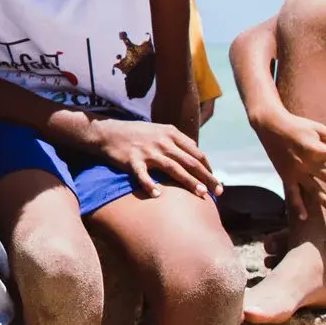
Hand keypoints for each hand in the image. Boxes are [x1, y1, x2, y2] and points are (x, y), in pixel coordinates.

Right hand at [91, 119, 221, 198]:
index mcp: (170, 133)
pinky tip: (157, 195)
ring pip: (173, 168)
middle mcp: (162, 142)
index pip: (196, 152)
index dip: (208, 167)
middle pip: (190, 161)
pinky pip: (143, 175)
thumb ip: (177, 140)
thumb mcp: (159, 129)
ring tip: (201, 193)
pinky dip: (150, 185)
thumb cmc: (135, 133)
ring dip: (189, 181)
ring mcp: (148, 151)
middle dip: (206, 177)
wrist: (108, 132)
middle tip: (218, 191)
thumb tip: (195, 152)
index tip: (214, 180)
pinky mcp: (133, 160)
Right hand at [259, 109, 325, 220]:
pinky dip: (297, 205)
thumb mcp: (318, 128)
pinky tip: (304, 218)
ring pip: (313, 189)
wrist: (269, 125)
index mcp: (316, 148)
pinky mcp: (285, 175)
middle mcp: (306, 162)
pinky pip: (291, 193)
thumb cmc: (297, 125)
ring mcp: (295, 171)